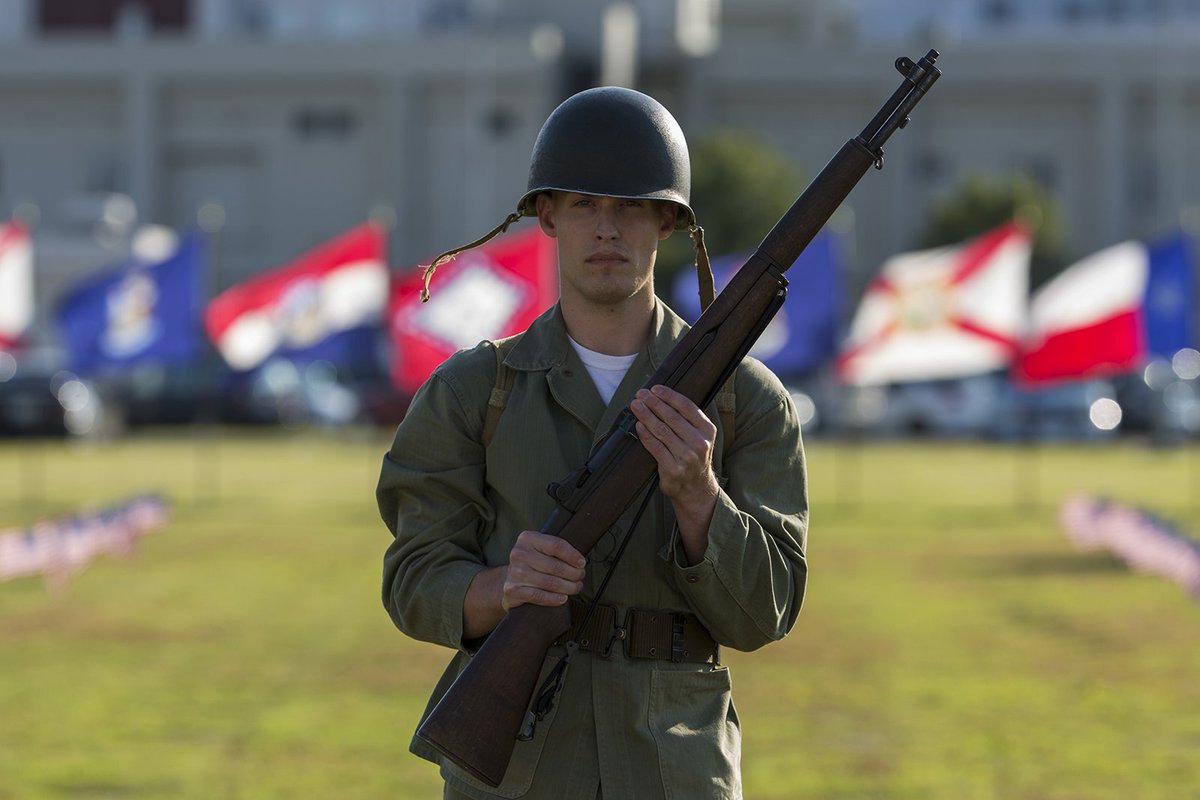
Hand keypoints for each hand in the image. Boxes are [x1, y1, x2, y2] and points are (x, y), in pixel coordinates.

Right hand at [502, 531, 586, 611]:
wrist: (510, 579)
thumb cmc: (532, 562)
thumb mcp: (541, 549)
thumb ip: (557, 550)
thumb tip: (579, 562)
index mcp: (528, 538)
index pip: (556, 545)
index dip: (572, 556)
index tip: (582, 563)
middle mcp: (519, 553)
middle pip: (555, 566)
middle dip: (573, 574)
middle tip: (580, 577)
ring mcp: (515, 572)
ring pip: (550, 582)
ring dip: (568, 587)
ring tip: (575, 587)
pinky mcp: (513, 590)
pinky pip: (538, 596)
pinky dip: (554, 599)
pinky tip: (563, 598)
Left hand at [630, 385, 719, 564]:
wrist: (696, 488)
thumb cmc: (695, 457)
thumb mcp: (701, 436)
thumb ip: (689, 419)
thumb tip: (663, 397)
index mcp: (708, 430)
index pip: (687, 407)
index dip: (669, 395)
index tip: (655, 388)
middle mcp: (699, 443)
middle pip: (672, 417)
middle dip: (654, 403)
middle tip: (641, 394)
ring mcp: (686, 457)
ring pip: (661, 430)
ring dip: (646, 415)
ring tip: (636, 405)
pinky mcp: (672, 468)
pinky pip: (655, 447)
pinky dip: (645, 435)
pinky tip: (639, 425)